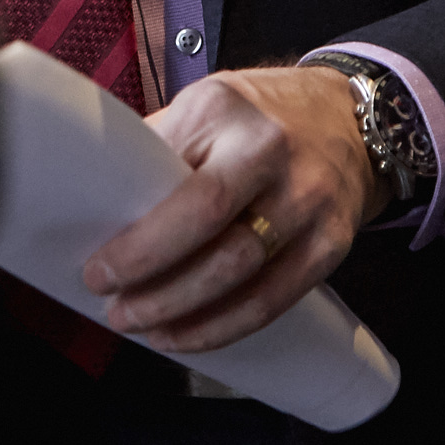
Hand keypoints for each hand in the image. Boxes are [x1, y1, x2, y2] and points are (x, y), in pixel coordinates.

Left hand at [81, 66, 378, 353]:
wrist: (348, 117)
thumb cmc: (256, 116)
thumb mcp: (202, 109)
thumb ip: (158, 152)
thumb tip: (96, 209)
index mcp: (227, 114)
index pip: (186, 193)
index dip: (141, 246)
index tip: (99, 271)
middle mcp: (276, 156)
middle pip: (219, 242)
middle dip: (159, 289)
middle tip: (116, 309)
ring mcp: (312, 202)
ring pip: (247, 279)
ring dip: (188, 316)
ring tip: (145, 328)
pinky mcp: (333, 242)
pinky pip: (277, 299)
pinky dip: (227, 326)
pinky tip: (190, 335)